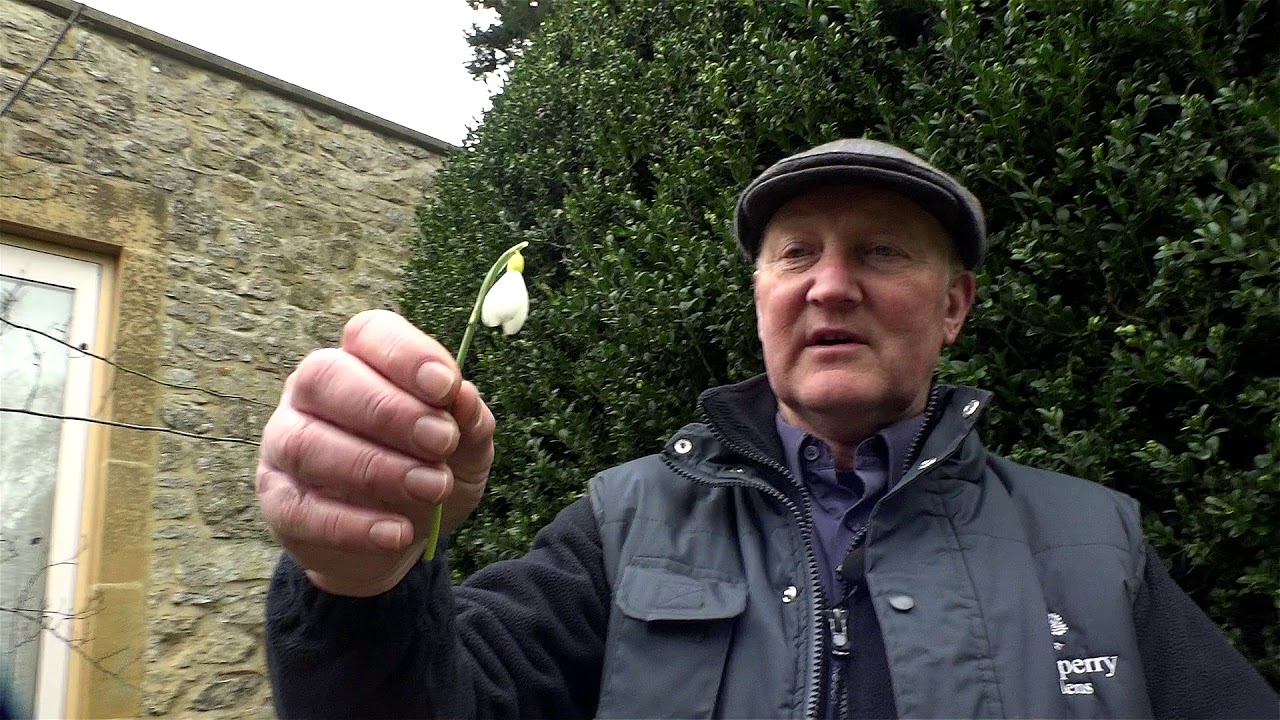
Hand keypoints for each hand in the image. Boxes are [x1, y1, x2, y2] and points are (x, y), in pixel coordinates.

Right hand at [256, 310, 494, 596]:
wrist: (401, 537)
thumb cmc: (429, 469)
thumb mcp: (466, 447)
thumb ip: (469, 421)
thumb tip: (464, 397)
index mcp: (361, 360)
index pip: (368, 334)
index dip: (406, 355)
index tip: (447, 387)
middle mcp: (311, 392)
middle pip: (326, 377)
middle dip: (389, 411)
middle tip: (441, 442)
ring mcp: (285, 443)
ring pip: (307, 443)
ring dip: (375, 468)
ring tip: (432, 488)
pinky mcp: (278, 500)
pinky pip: (301, 509)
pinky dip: (353, 524)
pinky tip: (397, 532)